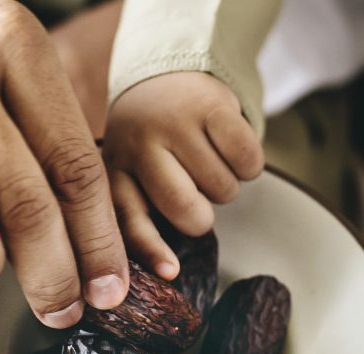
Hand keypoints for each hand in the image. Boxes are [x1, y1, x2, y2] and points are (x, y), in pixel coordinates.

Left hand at [103, 72, 263, 278]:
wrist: (167, 71)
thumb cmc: (151, 141)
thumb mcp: (131, 173)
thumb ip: (138, 213)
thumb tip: (165, 272)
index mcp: (114, 170)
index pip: (130, 219)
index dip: (151, 250)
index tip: (172, 272)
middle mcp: (139, 146)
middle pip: (188, 211)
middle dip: (202, 216)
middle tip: (195, 194)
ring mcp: (175, 123)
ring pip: (224, 190)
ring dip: (225, 186)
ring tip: (205, 160)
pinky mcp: (212, 106)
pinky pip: (248, 161)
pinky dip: (249, 164)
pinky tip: (229, 148)